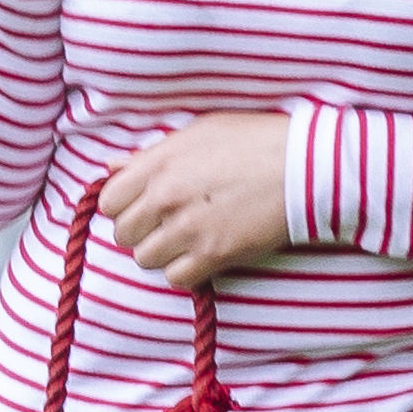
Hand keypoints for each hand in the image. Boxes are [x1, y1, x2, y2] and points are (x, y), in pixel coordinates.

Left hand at [96, 111, 294, 285]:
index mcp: (158, 164)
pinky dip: (186, 271)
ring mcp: (188, 228)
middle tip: (165, 225)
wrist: (304, 166)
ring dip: (162, 253)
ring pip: (146, 259)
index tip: (141, 207)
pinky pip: (176, 278)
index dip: (123, 206)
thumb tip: (113, 167)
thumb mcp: (198, 133)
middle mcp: (166, 197)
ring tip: (186, 240)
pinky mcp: (214, 254)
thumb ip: (152, 154)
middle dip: (140, 231)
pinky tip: (202, 255)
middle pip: (123, 234)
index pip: (109, 201)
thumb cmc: (255, 141)